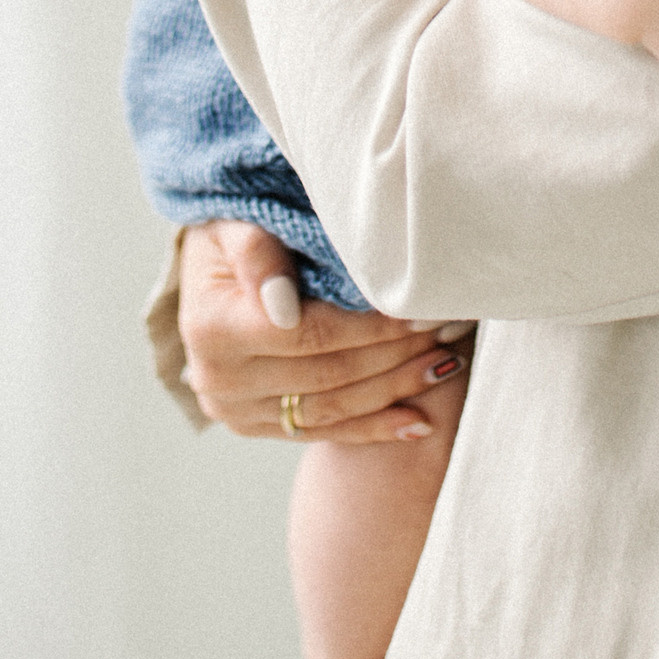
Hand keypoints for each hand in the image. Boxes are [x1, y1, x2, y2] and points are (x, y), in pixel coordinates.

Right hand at [176, 221, 472, 443]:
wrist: (207, 269)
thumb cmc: (232, 230)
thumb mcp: (235, 225)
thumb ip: (258, 254)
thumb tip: (284, 307)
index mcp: (212, 330)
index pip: (311, 336)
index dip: (373, 327)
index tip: (424, 310)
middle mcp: (220, 382)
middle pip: (328, 376)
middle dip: (397, 355)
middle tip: (451, 330)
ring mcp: (237, 412)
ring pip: (333, 410)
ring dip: (396, 390)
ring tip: (447, 363)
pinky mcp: (256, 426)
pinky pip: (323, 433)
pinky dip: (375, 428)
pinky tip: (421, 421)